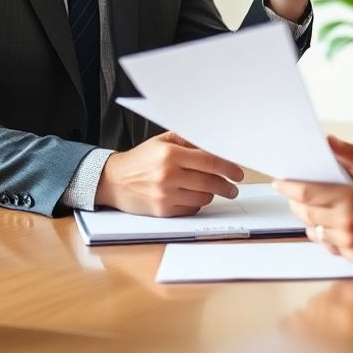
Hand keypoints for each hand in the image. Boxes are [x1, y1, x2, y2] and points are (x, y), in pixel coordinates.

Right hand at [95, 131, 244, 216]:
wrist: (114, 180)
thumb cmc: (141, 159)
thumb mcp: (163, 141)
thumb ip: (190, 142)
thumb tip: (217, 148)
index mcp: (170, 154)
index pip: (209, 161)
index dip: (228, 167)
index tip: (238, 173)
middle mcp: (168, 175)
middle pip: (210, 182)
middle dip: (227, 185)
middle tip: (233, 187)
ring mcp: (165, 195)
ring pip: (204, 197)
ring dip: (211, 194)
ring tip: (210, 189)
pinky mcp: (163, 211)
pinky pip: (192, 208)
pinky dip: (196, 203)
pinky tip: (191, 196)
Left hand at [274, 135, 352, 269]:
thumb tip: (329, 142)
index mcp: (351, 200)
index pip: (306, 194)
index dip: (289, 187)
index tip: (279, 182)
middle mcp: (346, 225)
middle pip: (306, 214)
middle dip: (295, 202)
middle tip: (293, 193)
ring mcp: (351, 244)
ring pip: (315, 232)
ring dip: (309, 219)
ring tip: (311, 208)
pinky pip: (331, 246)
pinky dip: (325, 235)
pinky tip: (329, 225)